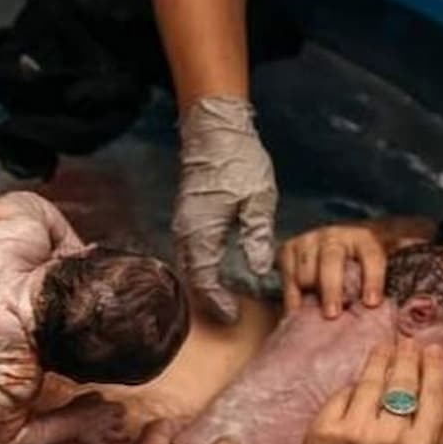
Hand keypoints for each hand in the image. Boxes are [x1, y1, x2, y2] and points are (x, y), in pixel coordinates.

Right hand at [174, 96, 278, 322]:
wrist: (213, 128)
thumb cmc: (236, 160)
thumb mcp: (257, 198)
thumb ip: (257, 236)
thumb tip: (259, 269)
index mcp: (202, 230)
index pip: (204, 279)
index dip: (217, 301)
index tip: (232, 315)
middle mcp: (186, 230)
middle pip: (192, 275)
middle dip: (208, 297)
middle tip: (227, 313)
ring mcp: (183, 221)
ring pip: (189, 262)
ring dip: (203, 282)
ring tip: (222, 296)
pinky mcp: (187, 213)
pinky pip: (190, 249)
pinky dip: (201, 265)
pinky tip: (216, 267)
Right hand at [277, 225, 385, 317]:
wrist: (338, 245)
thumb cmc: (359, 264)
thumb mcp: (377, 265)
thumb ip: (384, 279)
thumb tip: (400, 298)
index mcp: (364, 238)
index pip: (371, 256)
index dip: (372, 280)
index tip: (371, 303)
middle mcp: (334, 235)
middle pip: (331, 261)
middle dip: (332, 289)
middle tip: (332, 314)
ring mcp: (309, 240)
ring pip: (306, 270)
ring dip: (310, 294)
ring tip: (315, 314)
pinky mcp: (289, 249)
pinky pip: (287, 276)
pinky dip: (292, 296)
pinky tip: (298, 312)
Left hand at [287, 339, 442, 443]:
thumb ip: (439, 430)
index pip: (433, 395)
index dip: (434, 368)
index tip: (433, 351)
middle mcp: (390, 437)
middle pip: (404, 382)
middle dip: (408, 357)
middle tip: (409, 343)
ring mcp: (356, 431)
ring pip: (372, 381)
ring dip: (381, 359)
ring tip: (386, 347)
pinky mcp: (326, 428)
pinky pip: (344, 394)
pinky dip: (353, 386)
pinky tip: (359, 377)